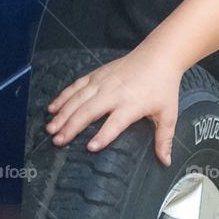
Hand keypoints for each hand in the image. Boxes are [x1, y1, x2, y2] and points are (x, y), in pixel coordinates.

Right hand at [45, 43, 180, 163]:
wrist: (158, 56)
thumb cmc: (163, 86)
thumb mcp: (168, 114)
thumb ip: (164, 139)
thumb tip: (165, 161)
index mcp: (131, 104)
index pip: (114, 123)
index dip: (103, 135)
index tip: (91, 147)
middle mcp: (113, 93)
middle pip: (88, 111)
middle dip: (71, 127)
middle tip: (58, 141)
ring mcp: (102, 82)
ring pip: (77, 99)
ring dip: (62, 114)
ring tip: (51, 128)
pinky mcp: (96, 75)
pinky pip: (75, 87)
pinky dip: (62, 97)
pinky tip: (52, 108)